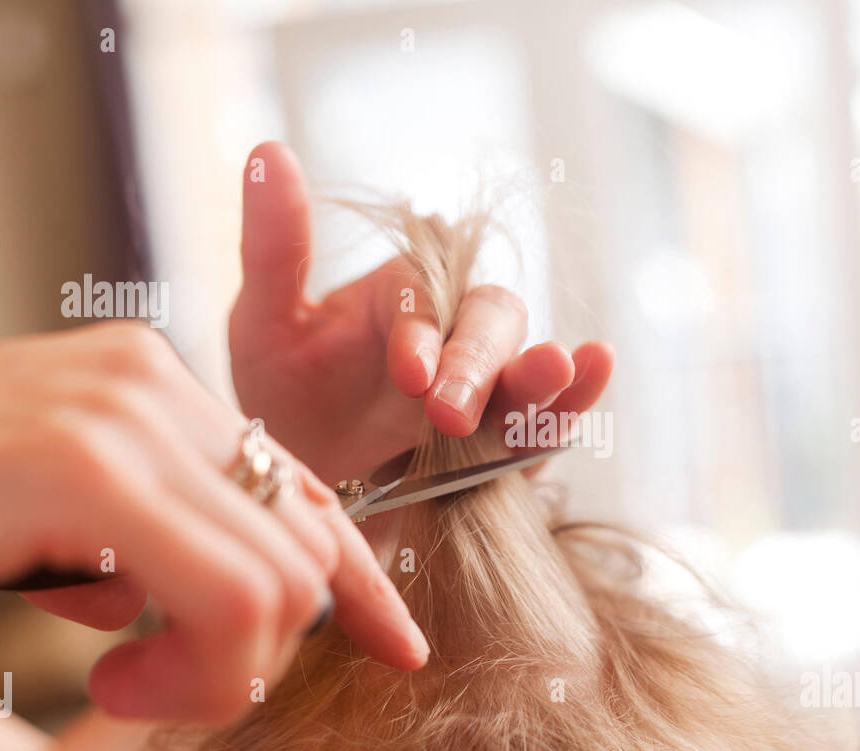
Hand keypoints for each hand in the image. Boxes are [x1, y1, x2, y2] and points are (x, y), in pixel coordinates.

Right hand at [0, 321, 427, 722]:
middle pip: (304, 538)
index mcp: (147, 387)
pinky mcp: (82, 465)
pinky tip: (109, 684)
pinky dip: (202, 669)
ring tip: (126, 688)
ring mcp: (120, 412)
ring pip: (284, 575)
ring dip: (229, 670)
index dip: (357, 577)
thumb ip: (146, 544)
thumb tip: (232, 608)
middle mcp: (148, 380)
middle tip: (163, 690)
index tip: (394, 644)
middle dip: (270, 643)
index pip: (296, 489)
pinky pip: (229, 593)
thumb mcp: (49, 530)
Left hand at [229, 142, 613, 484]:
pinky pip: (546, 425)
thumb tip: (269, 151)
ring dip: (544, 375)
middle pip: (489, 322)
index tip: (409, 376)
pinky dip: (575, 402)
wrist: (307, 491)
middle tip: (450, 412)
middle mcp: (454, 334)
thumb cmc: (286, 403)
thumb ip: (274, 246)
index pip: (425, 299)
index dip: (424, 333)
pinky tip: (595, 375)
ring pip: (527, 369)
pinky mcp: (509, 447)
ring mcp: (488, 391)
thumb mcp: (264, 325)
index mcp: (403, 298)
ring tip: (560, 369)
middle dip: (475, 364)